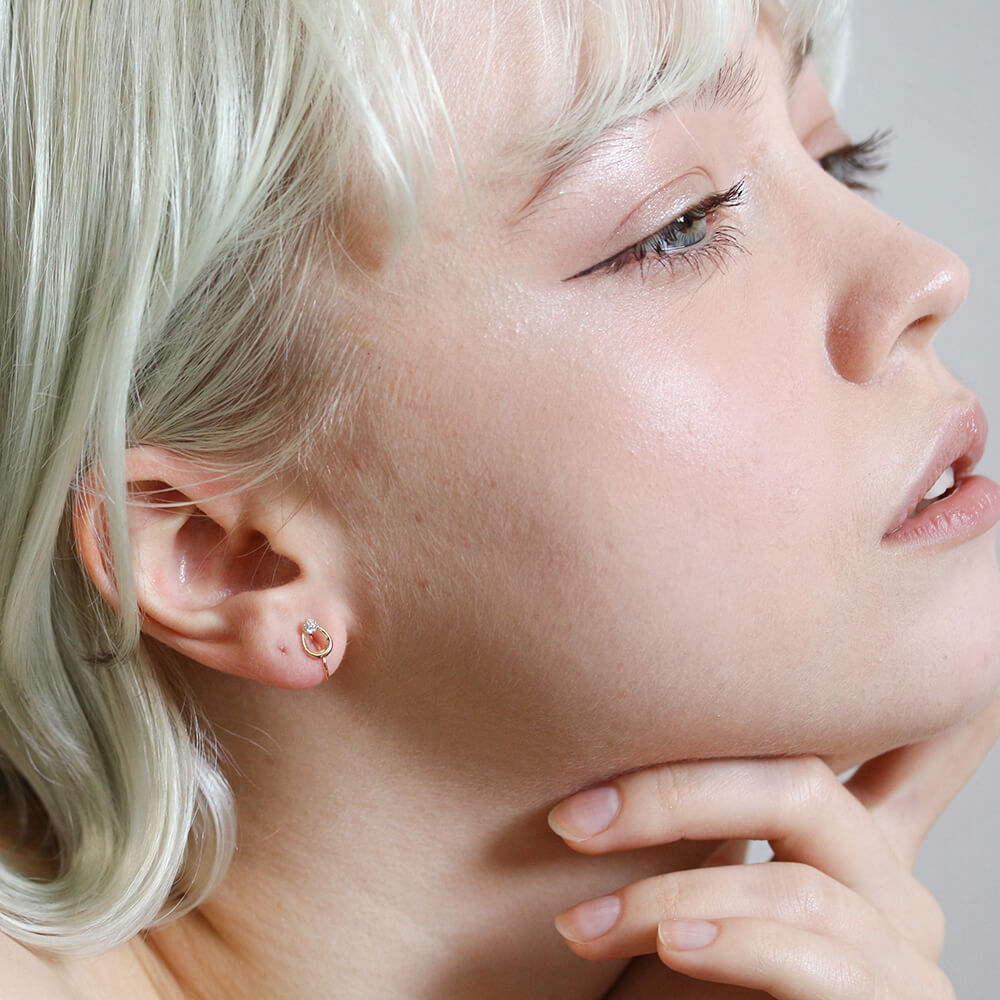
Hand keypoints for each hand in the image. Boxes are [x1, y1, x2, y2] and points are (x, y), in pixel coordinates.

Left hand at [548, 699, 999, 998]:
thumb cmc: (680, 979)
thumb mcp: (685, 876)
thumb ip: (695, 805)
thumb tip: (623, 694)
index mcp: (845, 829)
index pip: (892, 730)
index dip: (896, 678)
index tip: (819, 594)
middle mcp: (887, 874)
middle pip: (799, 778)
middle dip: (671, 792)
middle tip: (566, 819)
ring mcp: (899, 946)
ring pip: (795, 873)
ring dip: (667, 896)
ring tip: (582, 924)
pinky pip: (814, 953)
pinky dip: (730, 939)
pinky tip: (670, 945)